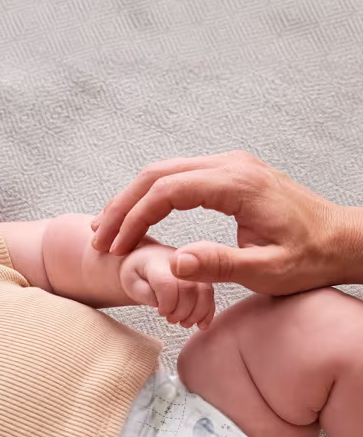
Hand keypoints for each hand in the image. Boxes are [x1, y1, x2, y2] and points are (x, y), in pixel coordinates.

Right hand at [90, 150, 349, 294]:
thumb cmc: (307, 259)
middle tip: (98, 237)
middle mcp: (231, 166)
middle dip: (122, 206)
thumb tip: (174, 263)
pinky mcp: (230, 175)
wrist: (340, 240)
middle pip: (158, 174)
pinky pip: (180, 178)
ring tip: (108, 230)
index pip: (168, 191)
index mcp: (237, 185)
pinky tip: (138, 220)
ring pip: (165, 173)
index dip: (134, 219)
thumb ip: (218, 265)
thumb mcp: (265, 271)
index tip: (113, 246)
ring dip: (133, 201)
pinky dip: (152, 198)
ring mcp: (230, 166)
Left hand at [118, 239, 214, 328]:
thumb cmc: (137, 274)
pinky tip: (201, 325)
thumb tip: (163, 303)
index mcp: (157, 261)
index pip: (167, 283)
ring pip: (205, 292)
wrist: (147, 261)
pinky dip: (208, 312)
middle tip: (171, 319)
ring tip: (183, 323)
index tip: (161, 312)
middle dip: (182, 311)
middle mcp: (179, 261)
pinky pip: (211, 295)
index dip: (166, 303)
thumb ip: (145, 293)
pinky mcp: (203, 278)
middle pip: (189, 288)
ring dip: (196, 314)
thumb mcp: (131, 283)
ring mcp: (194, 268)